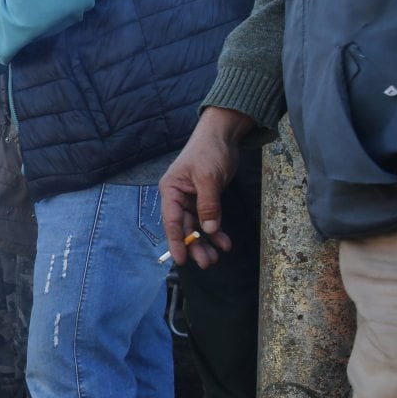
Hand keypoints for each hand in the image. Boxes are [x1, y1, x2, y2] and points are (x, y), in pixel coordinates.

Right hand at [159, 108, 252, 267]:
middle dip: (195, 245)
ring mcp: (192, 199)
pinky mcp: (206, 199)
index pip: (172, 220)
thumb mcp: (208, 178)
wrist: (223, 134)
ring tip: (215, 258)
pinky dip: (217, 231)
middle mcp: (178, 197)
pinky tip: (225, 243)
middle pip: (184, 227)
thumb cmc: (209, 151)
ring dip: (206, 242)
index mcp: (171, 190)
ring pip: (197, 227)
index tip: (181, 260)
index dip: (176, 241)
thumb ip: (208, 204)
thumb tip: (208, 229)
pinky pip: (209, 220)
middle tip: (206, 263)